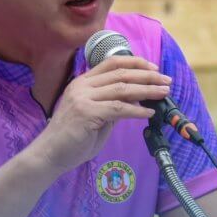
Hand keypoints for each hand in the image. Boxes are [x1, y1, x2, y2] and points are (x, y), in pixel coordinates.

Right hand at [30, 56, 171, 173]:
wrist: (49, 154)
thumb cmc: (72, 138)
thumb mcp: (96, 117)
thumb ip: (113, 106)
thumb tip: (137, 100)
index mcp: (83, 82)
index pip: (112, 63)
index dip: (135, 63)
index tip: (154, 69)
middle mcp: (82, 85)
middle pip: (121, 73)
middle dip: (147, 76)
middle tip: (166, 81)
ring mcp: (83, 97)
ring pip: (122, 89)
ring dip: (147, 90)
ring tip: (163, 93)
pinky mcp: (87, 112)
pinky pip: (118, 108)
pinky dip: (137, 110)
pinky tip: (149, 113)